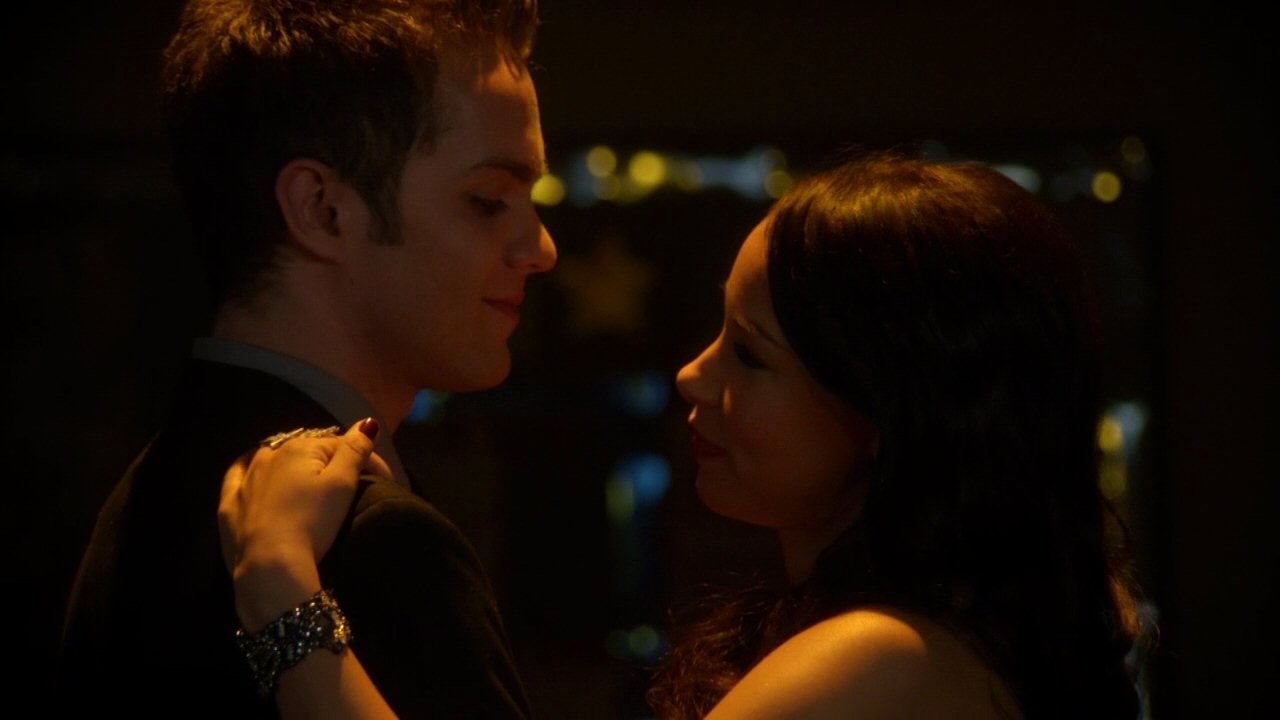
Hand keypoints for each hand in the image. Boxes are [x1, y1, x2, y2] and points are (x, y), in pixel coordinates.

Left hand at [219, 419, 389, 628]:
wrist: (270, 564)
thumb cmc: (312, 521)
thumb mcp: (342, 484)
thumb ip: (354, 450)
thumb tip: (366, 422)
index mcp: (301, 448)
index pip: (342, 445)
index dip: (369, 460)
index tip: (389, 483)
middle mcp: (270, 455)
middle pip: (308, 450)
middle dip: (332, 461)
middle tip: (353, 484)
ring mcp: (246, 479)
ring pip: (272, 458)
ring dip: (292, 463)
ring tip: (308, 481)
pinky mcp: (229, 505)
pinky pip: (236, 476)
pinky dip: (247, 470)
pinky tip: (251, 470)